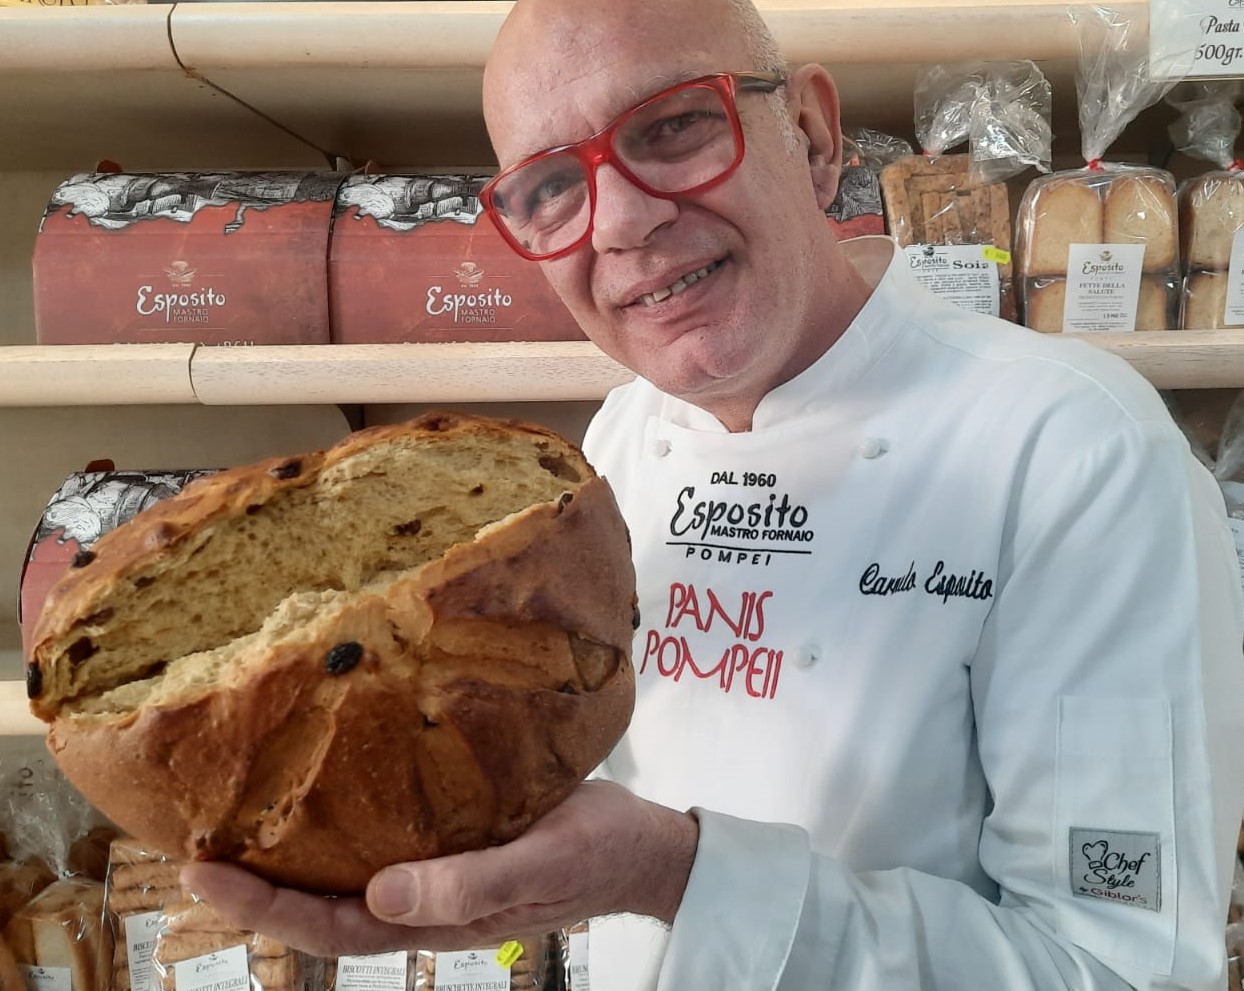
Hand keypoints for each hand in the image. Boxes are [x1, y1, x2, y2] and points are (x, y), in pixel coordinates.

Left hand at [180, 780, 698, 957]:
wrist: (642, 844)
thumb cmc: (598, 854)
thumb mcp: (541, 865)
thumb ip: (468, 886)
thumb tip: (382, 898)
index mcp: (438, 918)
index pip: (332, 927)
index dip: (264, 907)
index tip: (205, 874)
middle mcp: (425, 899)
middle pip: (324, 906)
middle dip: (257, 887)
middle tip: (195, 850)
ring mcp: (437, 871)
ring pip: (347, 874)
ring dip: (291, 857)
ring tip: (239, 821)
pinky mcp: (453, 835)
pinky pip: (383, 836)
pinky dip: (340, 820)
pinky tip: (322, 788)